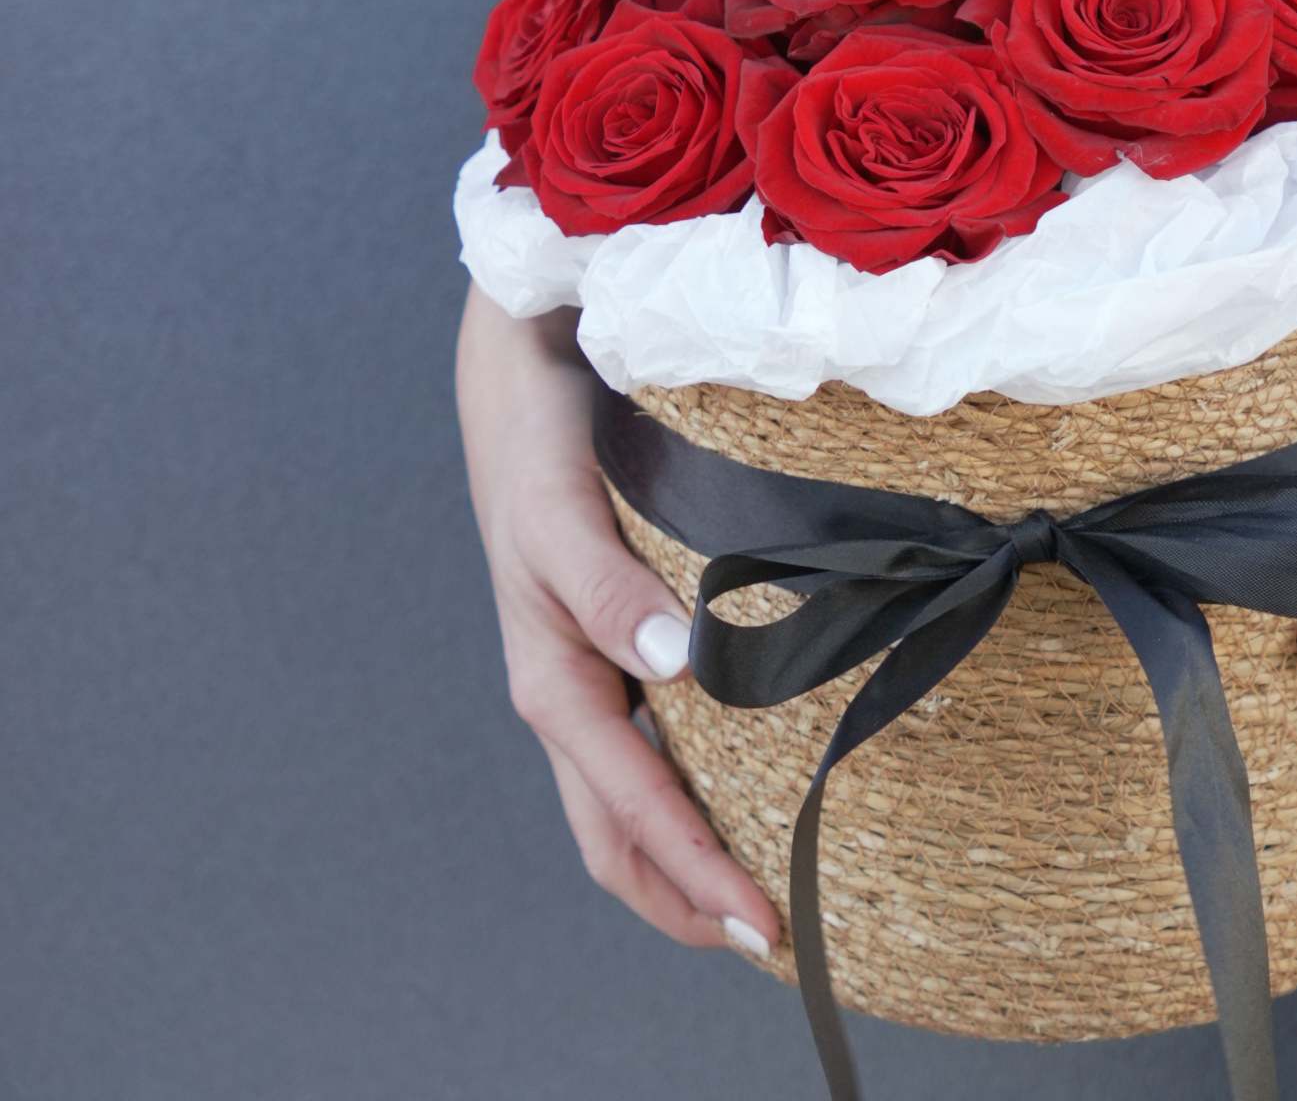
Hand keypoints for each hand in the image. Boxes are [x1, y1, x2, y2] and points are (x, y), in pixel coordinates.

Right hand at [456, 281, 779, 954]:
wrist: (522, 366)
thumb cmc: (538, 441)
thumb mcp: (562, 515)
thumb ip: (610, 591)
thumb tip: (671, 671)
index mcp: (554, 679)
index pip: (628, 812)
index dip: (691, 876)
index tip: (761, 926)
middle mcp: (570, 686)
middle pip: (618, 831)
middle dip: (682, 895)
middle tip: (768, 936)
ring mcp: (585, 664)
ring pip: (628, 793)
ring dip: (681, 850)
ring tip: (754, 883)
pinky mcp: (608, 631)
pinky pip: (644, 734)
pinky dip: (685, 780)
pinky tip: (739, 771)